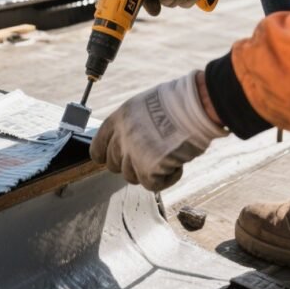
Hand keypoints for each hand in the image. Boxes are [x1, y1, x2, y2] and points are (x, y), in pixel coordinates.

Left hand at [90, 70, 226, 191]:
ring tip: (167, 156)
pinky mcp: (147, 170)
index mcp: (117, 120)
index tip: (110, 159)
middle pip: (113, 165)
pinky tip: (177, 166)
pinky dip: (166, 179)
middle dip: (130, 164)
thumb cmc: (174, 103)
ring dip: (148, 171)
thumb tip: (129, 143)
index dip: (104, 155)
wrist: (192, 107)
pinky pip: (152, 185)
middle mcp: (121, 138)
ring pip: (131, 177)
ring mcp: (133, 155)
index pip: (97, 147)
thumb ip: (131, 125)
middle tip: (149, 156)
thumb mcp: (142, 106)